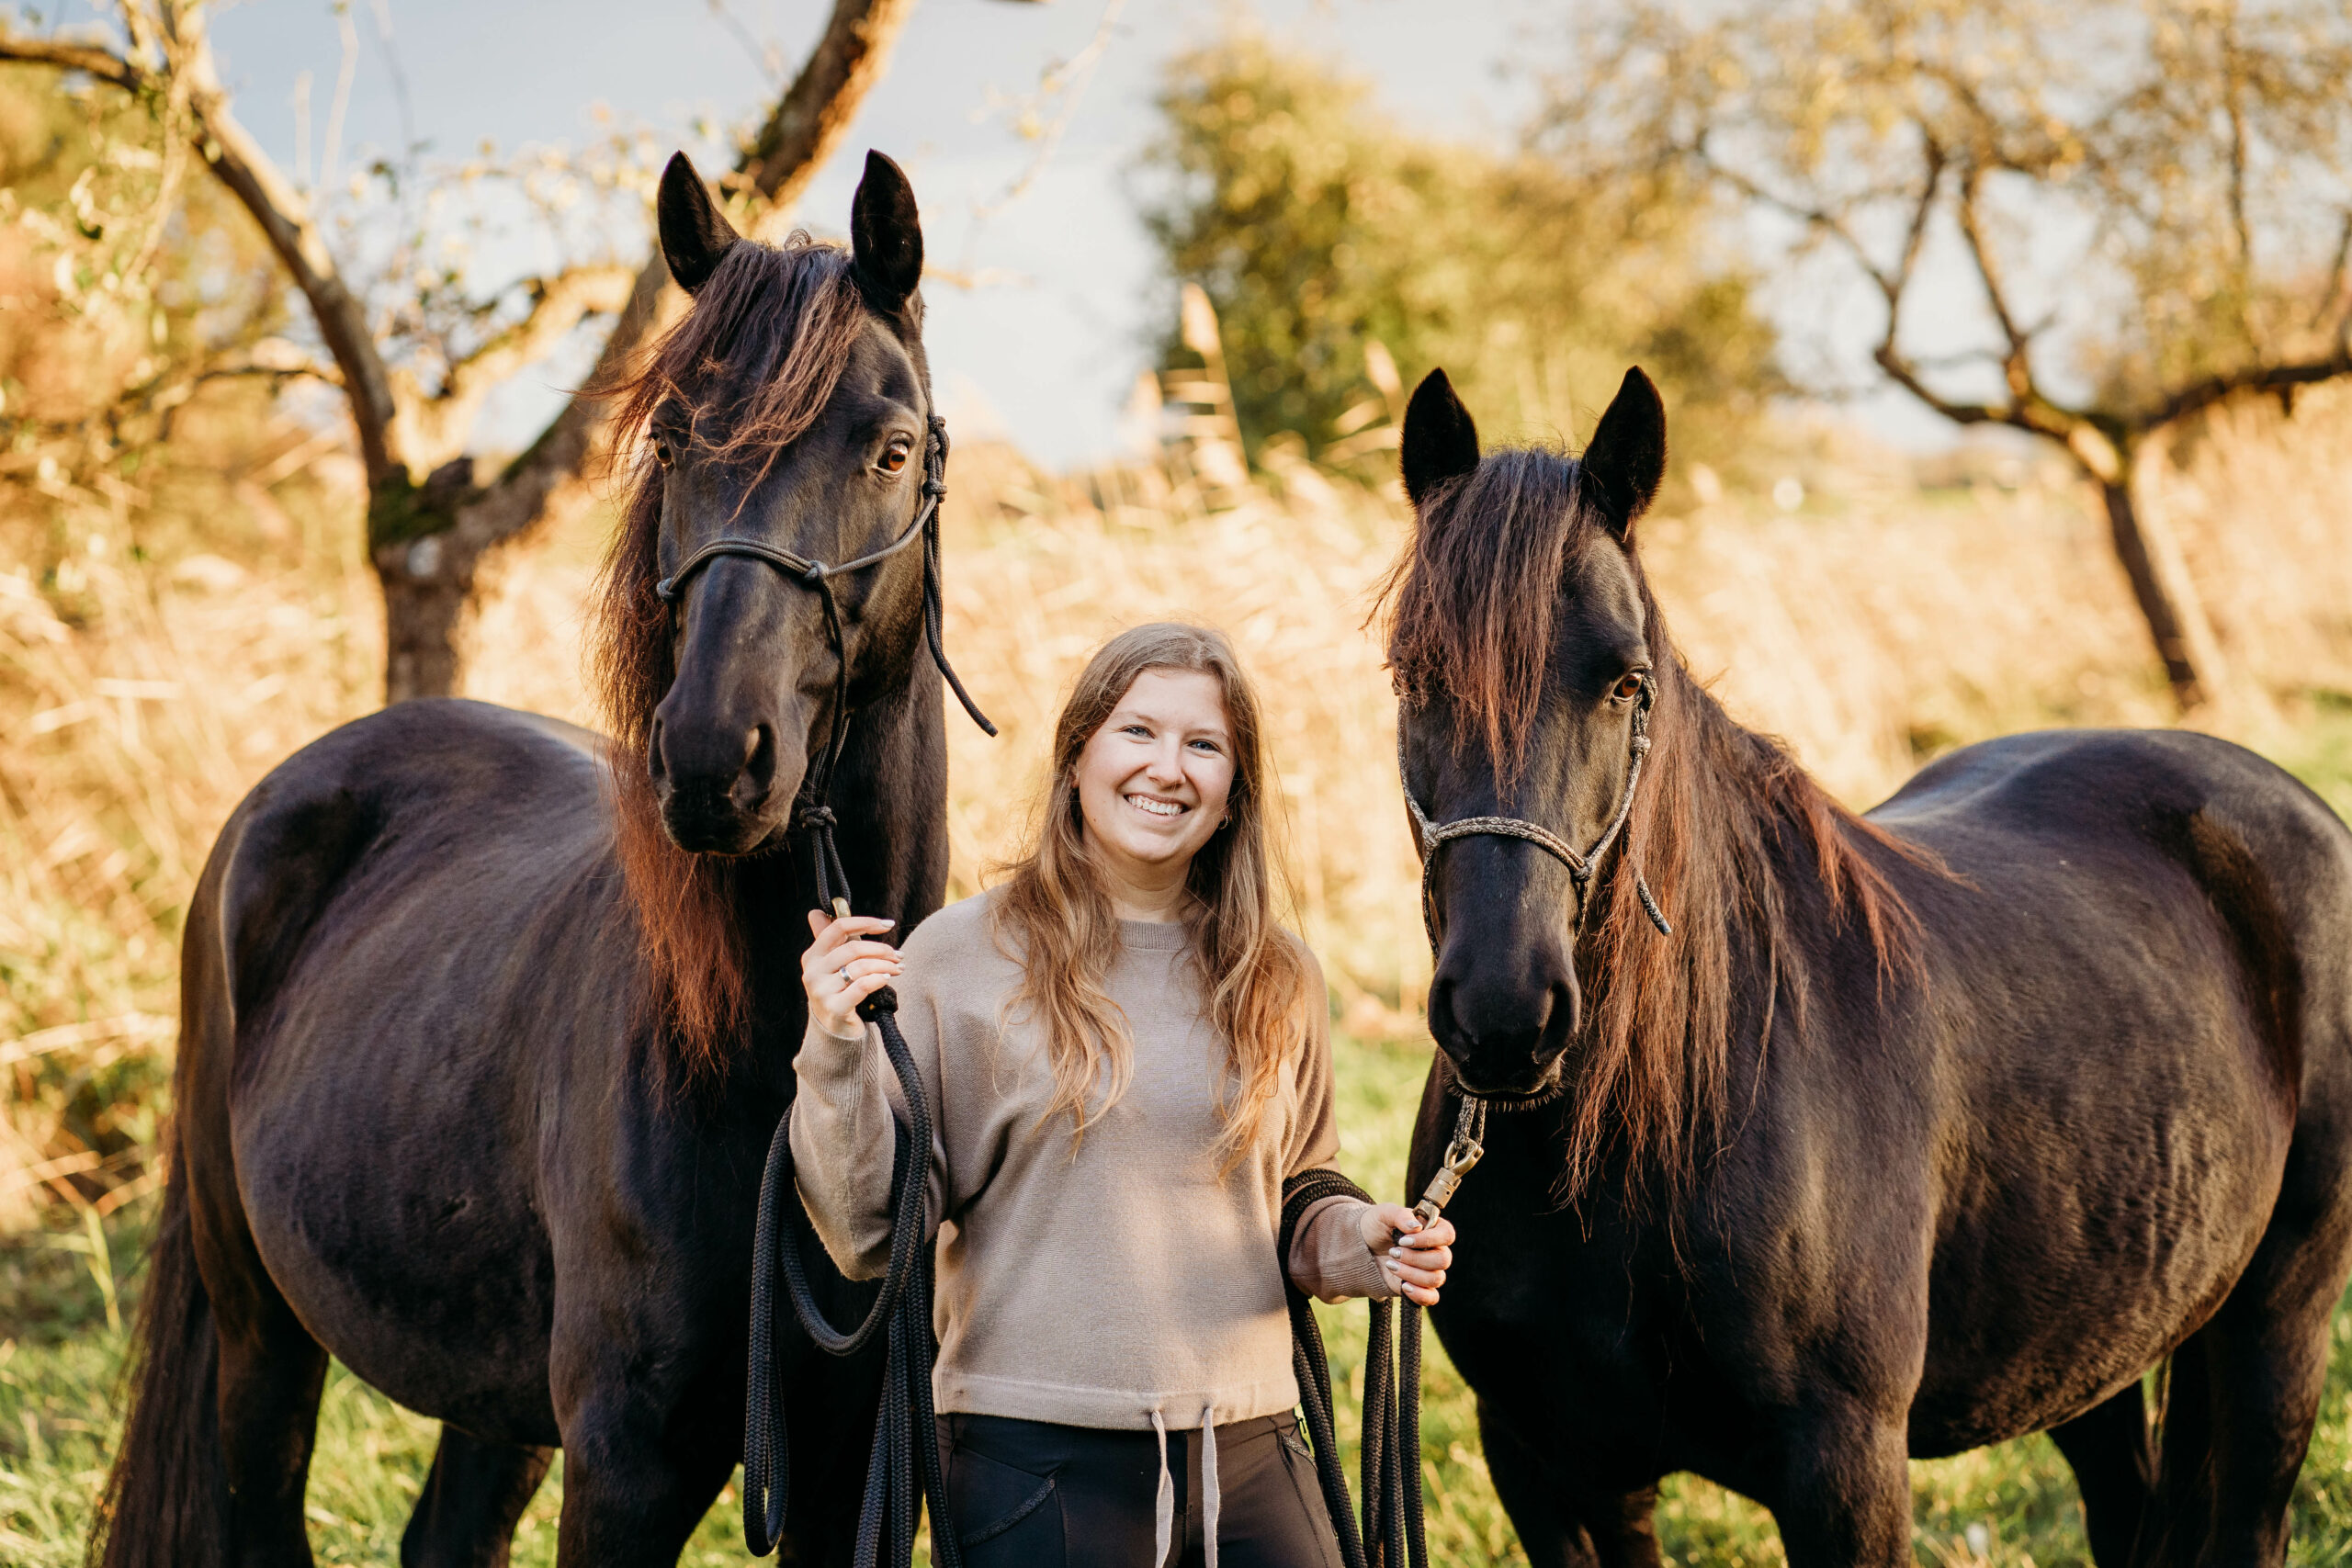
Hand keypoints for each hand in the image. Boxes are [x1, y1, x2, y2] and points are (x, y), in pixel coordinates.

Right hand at [802, 909, 901, 1040]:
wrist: (834, 1033)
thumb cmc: (838, 993)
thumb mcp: (830, 966)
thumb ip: (829, 941)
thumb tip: (815, 912)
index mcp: (812, 956)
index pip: (838, 928)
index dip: (865, 922)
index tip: (889, 924)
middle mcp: (813, 972)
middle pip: (853, 948)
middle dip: (881, 949)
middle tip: (898, 955)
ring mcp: (821, 991)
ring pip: (860, 967)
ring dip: (885, 965)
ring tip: (898, 968)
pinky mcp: (834, 1008)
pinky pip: (862, 987)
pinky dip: (878, 980)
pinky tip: (887, 979)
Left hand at [1360, 1204, 1454, 1306]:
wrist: (1361, 1249)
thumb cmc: (1376, 1227)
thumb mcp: (1384, 1214)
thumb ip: (1400, 1215)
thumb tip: (1416, 1227)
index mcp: (1432, 1229)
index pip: (1447, 1235)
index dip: (1428, 1239)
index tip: (1404, 1240)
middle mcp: (1435, 1250)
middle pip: (1443, 1260)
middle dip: (1415, 1258)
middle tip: (1393, 1252)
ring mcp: (1429, 1270)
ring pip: (1435, 1278)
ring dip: (1410, 1273)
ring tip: (1390, 1265)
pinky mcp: (1420, 1287)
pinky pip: (1432, 1297)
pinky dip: (1419, 1294)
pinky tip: (1404, 1286)